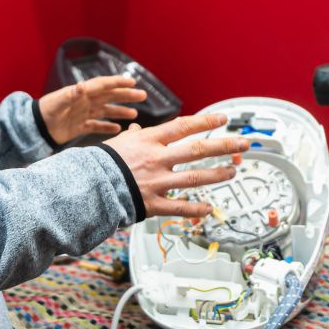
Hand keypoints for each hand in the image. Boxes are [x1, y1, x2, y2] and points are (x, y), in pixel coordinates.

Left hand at [38, 75, 146, 145]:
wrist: (34, 128)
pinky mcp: (79, 127)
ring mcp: (83, 114)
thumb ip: (70, 95)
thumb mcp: (57, 102)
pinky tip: (117, 129)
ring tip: (134, 114)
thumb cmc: (44, 112)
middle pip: (109, 97)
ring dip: (120, 111)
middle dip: (126, 96)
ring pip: (106, 111)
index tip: (133, 81)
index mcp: (82, 93)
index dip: (118, 82)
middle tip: (143, 96)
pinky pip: (97, 126)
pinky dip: (107, 127)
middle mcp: (85, 102)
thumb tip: (82, 86)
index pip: (103, 85)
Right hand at [104, 113, 246, 218]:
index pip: (184, 126)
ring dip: (217, 175)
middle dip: (224, 146)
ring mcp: (157, 182)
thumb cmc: (101, 163)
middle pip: (198, 150)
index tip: (223, 118)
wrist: (86, 187)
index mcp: (149, 141)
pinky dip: (196, 209)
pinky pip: (180, 207)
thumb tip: (138, 130)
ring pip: (195, 178)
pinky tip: (210, 209)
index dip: (206, 121)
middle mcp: (157, 159)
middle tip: (242, 144)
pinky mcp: (153, 203)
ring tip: (232, 172)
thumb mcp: (119, 142)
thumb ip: (134, 137)